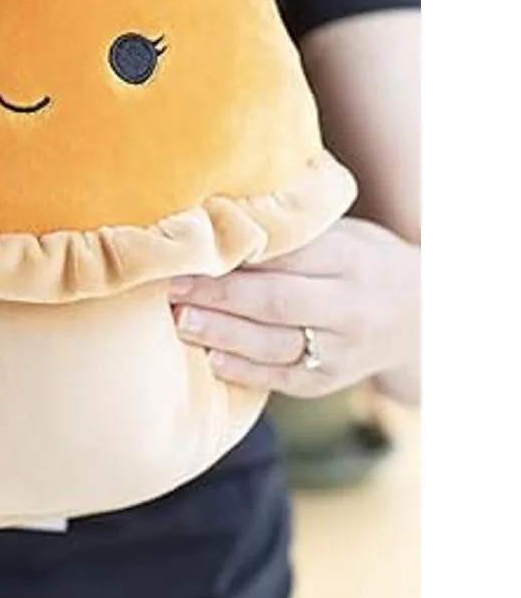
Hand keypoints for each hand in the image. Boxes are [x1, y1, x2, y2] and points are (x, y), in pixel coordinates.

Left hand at [168, 217, 418, 399]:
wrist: (424, 319)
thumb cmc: (363, 262)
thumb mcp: (343, 235)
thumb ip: (294, 233)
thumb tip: (218, 216)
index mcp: (350, 259)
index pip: (289, 255)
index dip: (238, 253)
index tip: (194, 248)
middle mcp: (350, 307)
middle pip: (277, 302)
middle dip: (220, 295)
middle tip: (173, 289)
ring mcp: (342, 350)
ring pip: (276, 345)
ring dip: (223, 335)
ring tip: (181, 323)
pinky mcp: (329, 381)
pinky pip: (282, 377)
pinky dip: (244, 369)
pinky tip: (210, 357)